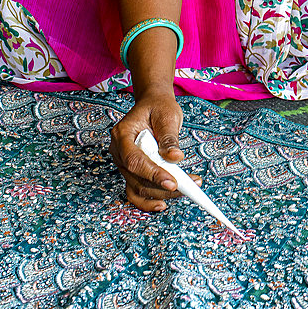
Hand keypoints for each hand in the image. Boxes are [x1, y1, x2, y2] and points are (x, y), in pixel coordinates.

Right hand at [108, 89, 201, 211]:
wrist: (153, 105)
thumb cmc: (158, 107)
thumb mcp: (167, 115)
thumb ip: (169, 137)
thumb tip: (175, 158)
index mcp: (122, 134)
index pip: (135, 160)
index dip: (153, 174)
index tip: (173, 182)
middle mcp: (119, 151)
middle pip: (136, 178)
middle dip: (162, 187)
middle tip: (188, 187)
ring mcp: (123, 164)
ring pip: (138, 188)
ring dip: (161, 194)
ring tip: (185, 191)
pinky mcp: (131, 172)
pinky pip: (136, 191)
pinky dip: (149, 201)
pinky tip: (164, 203)